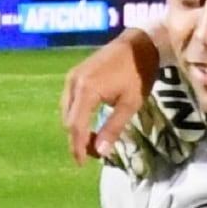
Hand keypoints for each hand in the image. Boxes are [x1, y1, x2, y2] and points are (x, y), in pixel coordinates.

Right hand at [59, 26, 163, 163]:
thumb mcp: (130, 104)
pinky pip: (70, 100)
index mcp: (86, 91)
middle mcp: (73, 83)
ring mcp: (72, 77)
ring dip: (77, 128)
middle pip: (69, 120)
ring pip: (67, 111)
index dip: (78, 147)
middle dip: (78, 139)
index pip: (76, 127)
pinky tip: (89, 122)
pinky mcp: (75, 74)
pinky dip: (77, 115)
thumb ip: (113, 128)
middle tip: (95, 153)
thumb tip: (101, 151)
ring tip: (93, 140)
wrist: (139, 44)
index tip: (82, 164)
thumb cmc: (138, 73)